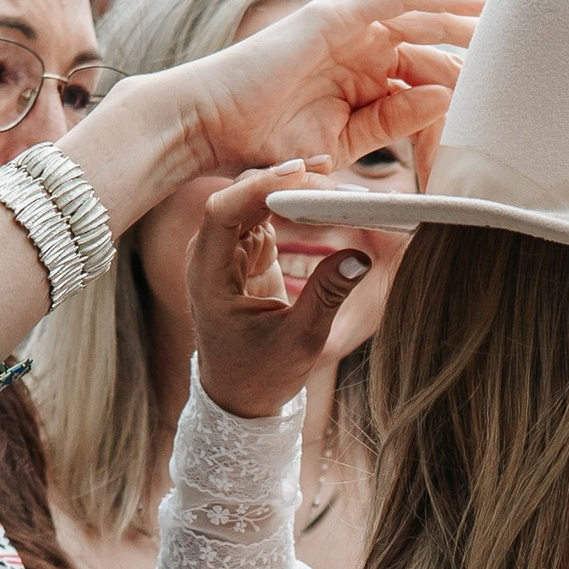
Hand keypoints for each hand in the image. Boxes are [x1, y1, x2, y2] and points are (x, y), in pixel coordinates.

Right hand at [162, 0, 479, 179]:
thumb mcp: (342, 143)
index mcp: (362, 82)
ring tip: (506, 18)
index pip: (425, 72)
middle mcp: (357, 50)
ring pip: (419, 13)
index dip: (465, 76)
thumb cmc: (264, 148)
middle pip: (430, 37)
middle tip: (523, 46)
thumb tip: (440, 102)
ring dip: (464, 12)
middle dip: (475, 40)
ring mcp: (345, 30)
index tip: (507, 87)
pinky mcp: (333, 16)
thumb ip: (391, 124)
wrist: (212, 127)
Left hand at [189, 164, 375, 419]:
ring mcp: (228, 250)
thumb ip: (327, 297)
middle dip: (285, 182)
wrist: (240, 394)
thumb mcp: (300, 341)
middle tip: (331, 176)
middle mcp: (210, 256)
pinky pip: (269, 213)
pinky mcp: (247, 250)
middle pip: (240, 198)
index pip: (221, 214)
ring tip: (335, 181)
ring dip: (293, 189)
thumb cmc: (260, 374)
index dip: (255, 188)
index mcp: (208, 278)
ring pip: (255, 200)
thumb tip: (360, 258)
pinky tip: (325, 190)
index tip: (296, 174)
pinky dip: (296, 202)